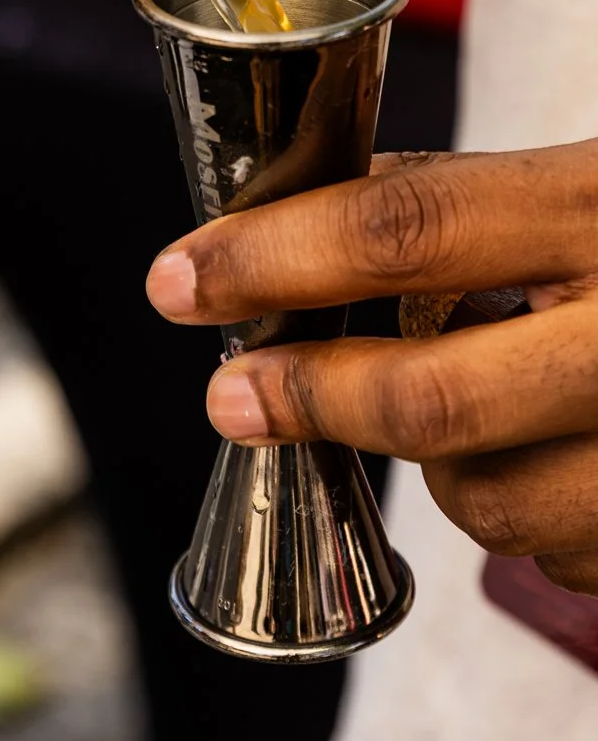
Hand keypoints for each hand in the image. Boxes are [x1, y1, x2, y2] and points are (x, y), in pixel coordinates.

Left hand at [147, 142, 597, 594]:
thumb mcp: (585, 185)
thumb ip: (465, 205)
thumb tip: (289, 229)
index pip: (405, 229)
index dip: (271, 259)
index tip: (183, 280)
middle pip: (427, 395)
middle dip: (305, 398)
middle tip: (229, 393)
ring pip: (480, 499)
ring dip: (434, 465)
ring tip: (468, 405)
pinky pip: (549, 555)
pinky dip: (522, 512)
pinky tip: (551, 455)